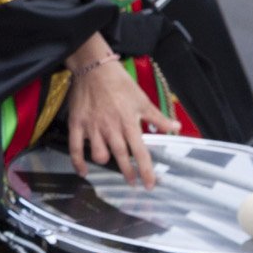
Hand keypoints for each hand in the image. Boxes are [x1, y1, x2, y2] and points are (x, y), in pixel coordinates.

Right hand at [65, 41, 177, 188]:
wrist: (95, 68)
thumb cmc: (119, 83)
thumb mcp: (142, 100)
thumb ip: (158, 118)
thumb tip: (176, 128)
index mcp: (129, 123)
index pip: (140, 152)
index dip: (146, 171)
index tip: (150, 184)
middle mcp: (111, 128)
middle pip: (121, 157)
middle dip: (128, 173)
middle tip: (133, 184)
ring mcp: (93, 127)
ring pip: (98, 154)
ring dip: (104, 162)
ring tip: (109, 162)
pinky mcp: (78, 124)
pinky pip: (75, 148)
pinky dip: (77, 162)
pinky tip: (83, 171)